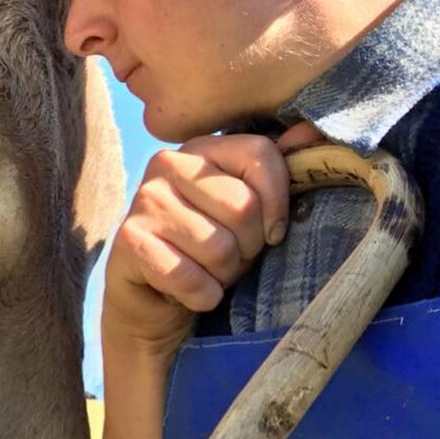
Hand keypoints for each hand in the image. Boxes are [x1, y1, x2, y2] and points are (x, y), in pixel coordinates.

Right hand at [102, 125, 323, 357]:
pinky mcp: (129, 240)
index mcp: (201, 149)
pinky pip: (190, 278)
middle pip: (243, 206)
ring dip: (224, 276)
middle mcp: (167, 164)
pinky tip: (191, 293)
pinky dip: (201, 296)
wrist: (155, 304)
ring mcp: (144, 200)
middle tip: (230, 258)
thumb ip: (275, 174)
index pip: (260, 153)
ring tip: (209, 273)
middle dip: (248, 248)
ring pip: (219, 247)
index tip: (272, 232)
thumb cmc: (209, 253)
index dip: (277, 202)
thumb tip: (310, 134)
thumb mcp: (249, 214)